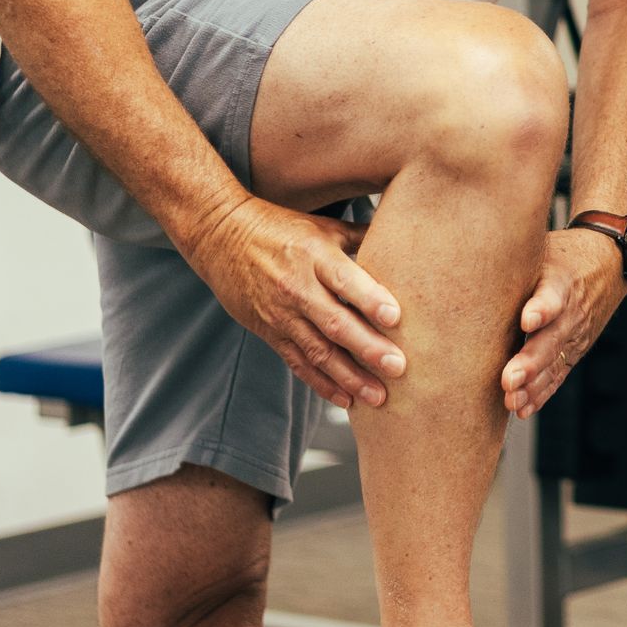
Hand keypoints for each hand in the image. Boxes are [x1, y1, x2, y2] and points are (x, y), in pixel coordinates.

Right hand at [188, 195, 403, 408]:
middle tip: (398, 367)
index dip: (370, 298)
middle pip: (336, 323)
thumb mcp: (323, 226)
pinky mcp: (269, 333)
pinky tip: (345, 400)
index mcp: (314, 256)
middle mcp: (298, 287)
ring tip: (378, 396)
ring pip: (318, 352)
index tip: (396, 317)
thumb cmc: (281, 228)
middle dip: (368, 348)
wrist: (220, 236)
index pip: (345, 280)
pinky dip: (322, 384)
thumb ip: (363, 237)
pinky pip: (298, 363)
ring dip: (350, 377)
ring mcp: (281, 314)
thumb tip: (406, 239)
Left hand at [503, 229, 626, 419]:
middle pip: (552, 338)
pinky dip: (541, 394)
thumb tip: (462, 244)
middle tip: (509, 377)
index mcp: (562, 280)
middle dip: (530, 361)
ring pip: (554, 363)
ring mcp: (576, 335)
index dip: (541, 308)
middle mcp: (572, 311)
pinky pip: (557, 376)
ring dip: (533, 384)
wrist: (608, 262)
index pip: (554, 294)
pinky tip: (522, 409)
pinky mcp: (574, 351)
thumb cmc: (562, 252)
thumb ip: (511, 253)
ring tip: (511, 399)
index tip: (527, 319)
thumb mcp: (542, 244)